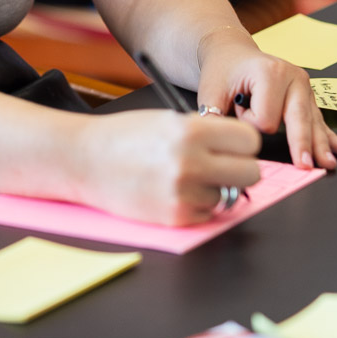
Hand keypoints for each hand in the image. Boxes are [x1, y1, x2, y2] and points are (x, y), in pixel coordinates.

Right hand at [76, 110, 263, 225]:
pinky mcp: (175, 217)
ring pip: (228, 196)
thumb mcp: (168, 120)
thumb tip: (241, 150)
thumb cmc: (124, 137)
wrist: (85, 160)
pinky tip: (174, 192)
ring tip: (185, 178)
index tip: (233, 147)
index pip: (250, 140)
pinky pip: (207, 214)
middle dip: (239, 169)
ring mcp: (183, 192)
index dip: (242, 144)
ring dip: (213, 189)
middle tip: (222, 166)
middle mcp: (190, 161)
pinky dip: (197, 206)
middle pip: (251, 173)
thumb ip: (206, 132)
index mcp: (191, 130)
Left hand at [197, 42, 336, 169]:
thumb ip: (214, 117)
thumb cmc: (223, 71)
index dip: (249, 123)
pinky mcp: (307, 96)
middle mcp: (293, 77)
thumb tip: (217, 144)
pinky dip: (328, 136)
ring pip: (312, 122)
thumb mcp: (211, 91)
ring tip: (327, 163)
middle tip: (305, 166)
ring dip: (319, 145)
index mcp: (269, 72)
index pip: (265, 118)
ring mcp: (304, 86)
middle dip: (301, 144)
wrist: (233, 53)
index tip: (238, 109)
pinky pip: (319, 119)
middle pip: (298, 120)